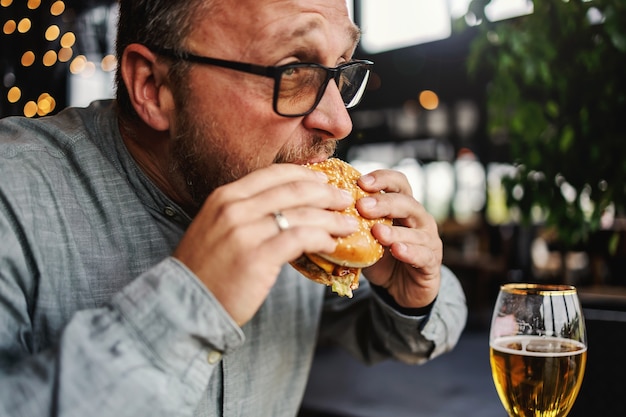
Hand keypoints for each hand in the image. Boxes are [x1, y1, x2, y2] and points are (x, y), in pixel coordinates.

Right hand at [173, 163, 357, 325]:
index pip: (273, 174)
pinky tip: (331, 244)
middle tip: (344, 199)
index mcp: (225, 197)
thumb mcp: (217, 229)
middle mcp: (234, 208)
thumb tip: (283, 209)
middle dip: (325, 193)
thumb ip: (246, 214)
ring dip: (331, 217)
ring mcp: (245, 232)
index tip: (324, 182)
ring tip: (348, 224)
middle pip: (293, 189)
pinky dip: (321, 238)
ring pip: (301, 213)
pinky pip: (300, 239)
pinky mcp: (257, 258)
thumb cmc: (205, 270)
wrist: (183, 305)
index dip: (304, 175)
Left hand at [357, 169, 441, 308]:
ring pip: (416, 231)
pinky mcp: (431, 263)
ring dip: (395, 230)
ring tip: (377, 232)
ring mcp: (428, 240)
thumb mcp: (366, 238)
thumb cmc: (382, 258)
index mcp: (403, 207)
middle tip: (362, 207)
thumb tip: (322, 211)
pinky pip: (423, 255)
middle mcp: (419, 219)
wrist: (402, 289)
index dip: (382, 179)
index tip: (360, 182)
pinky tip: (397, 250)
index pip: (398, 183)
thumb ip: (353, 224)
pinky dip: (410, 251)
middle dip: (384, 203)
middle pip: (406, 202)